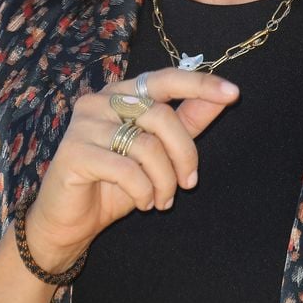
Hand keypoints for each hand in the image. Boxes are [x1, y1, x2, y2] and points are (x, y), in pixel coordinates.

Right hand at [23, 69, 239, 270]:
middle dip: (184, 154)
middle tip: (189, 184)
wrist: (69, 223)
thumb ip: (187, 123)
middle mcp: (101, 100)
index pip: (165, 78)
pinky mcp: (73, 152)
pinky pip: (126, 169)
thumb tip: (224, 98)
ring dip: (164, 180)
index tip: (233, 93)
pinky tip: (143, 202)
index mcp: (123, 92)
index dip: (200, 84)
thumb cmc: (116, 183)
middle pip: (161, 115)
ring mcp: (84, 124)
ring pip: (146, 145)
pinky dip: (143, 191)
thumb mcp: (159, 152)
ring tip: (162, 199)